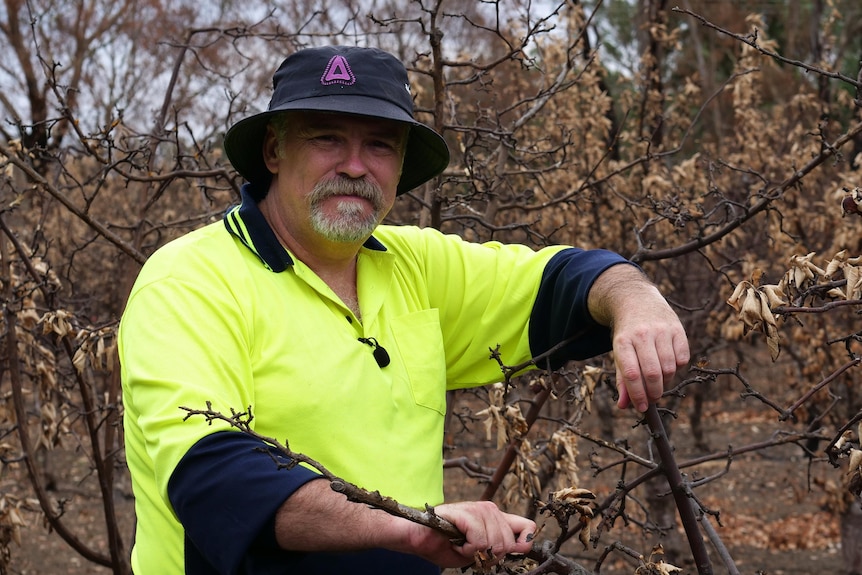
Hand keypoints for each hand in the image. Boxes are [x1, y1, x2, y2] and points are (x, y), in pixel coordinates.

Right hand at [401, 500, 534, 567]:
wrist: (419, 539)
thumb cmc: (446, 545)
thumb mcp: (479, 552)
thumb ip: (500, 548)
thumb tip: (523, 546)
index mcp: (495, 518)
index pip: (527, 526)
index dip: (524, 543)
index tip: (510, 552)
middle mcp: (490, 509)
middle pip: (509, 543)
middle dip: (490, 556)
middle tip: (470, 550)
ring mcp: (479, 508)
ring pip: (495, 543)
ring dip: (475, 552)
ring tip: (461, 544)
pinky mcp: (467, 513)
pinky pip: (480, 541)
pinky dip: (467, 549)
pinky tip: (456, 542)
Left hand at [588, 265, 689, 411]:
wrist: (636, 301)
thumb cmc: (627, 334)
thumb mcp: (619, 353)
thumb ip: (622, 380)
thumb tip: (624, 406)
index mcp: (623, 341)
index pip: (631, 374)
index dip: (638, 395)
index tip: (642, 408)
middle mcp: (642, 334)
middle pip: (652, 373)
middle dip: (654, 392)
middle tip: (653, 399)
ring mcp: (661, 330)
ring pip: (669, 367)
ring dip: (666, 382)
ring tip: (659, 382)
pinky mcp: (677, 328)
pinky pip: (682, 358)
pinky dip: (677, 368)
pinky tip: (668, 365)